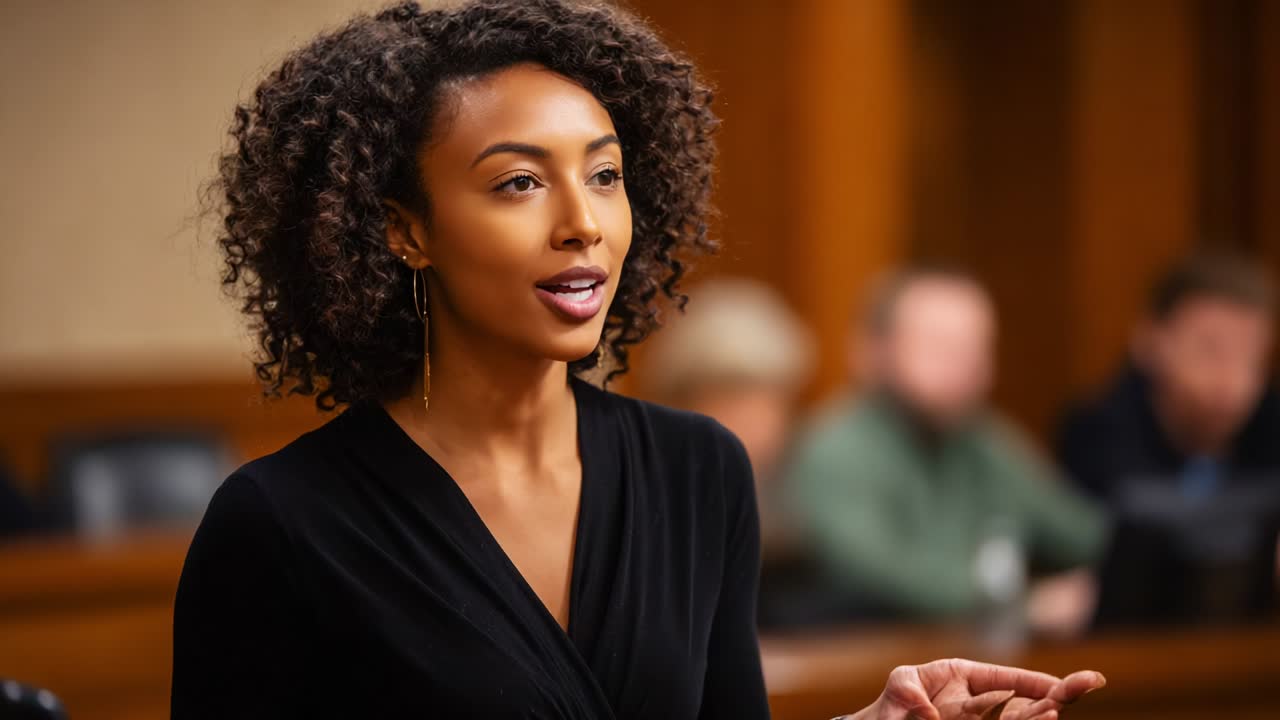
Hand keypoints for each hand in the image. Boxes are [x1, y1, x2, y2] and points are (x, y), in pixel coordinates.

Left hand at [844, 658, 1104, 719]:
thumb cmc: (893, 706)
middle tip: (1088, 684)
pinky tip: (1035, 717)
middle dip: (1054, 694)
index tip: (1067, 685)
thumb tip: (927, 713)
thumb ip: (906, 689)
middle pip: (1023, 700)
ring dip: (1035, 715)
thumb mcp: (899, 686)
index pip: (1007, 677)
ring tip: (1055, 710)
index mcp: (965, 678)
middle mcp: (978, 703)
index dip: (1036, 681)